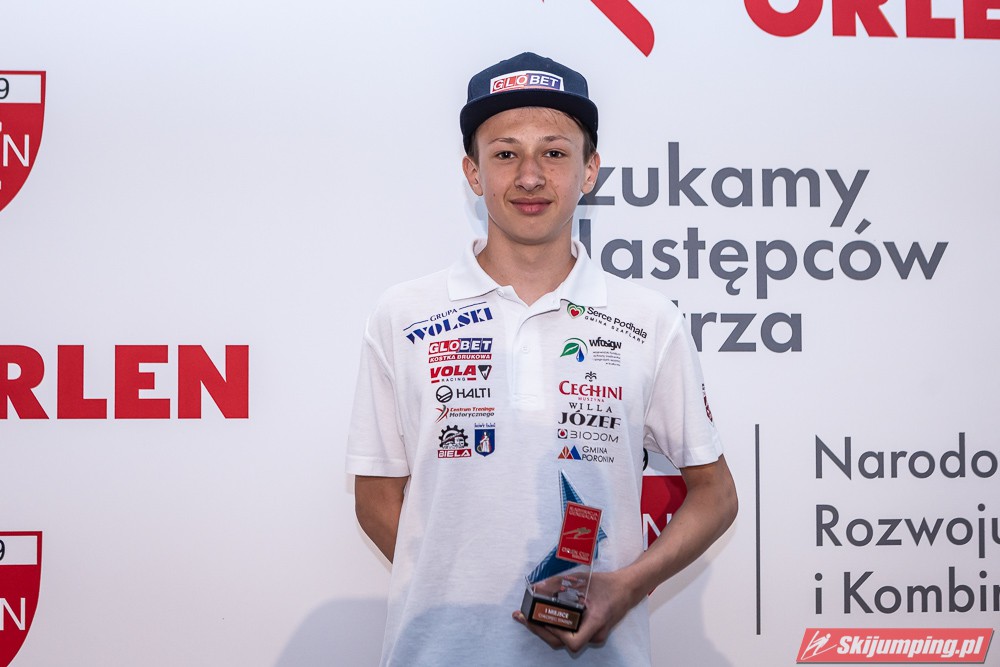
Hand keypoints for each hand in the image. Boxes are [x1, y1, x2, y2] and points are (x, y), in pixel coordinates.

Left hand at [512, 570, 637, 652]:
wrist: (627, 589)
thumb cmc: (608, 584)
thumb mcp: (582, 580)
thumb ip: (558, 583)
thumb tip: (536, 588)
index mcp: (596, 621)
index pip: (573, 642)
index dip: (555, 634)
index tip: (543, 620)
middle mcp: (596, 633)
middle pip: (564, 643)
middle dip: (541, 631)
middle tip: (523, 617)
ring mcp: (595, 636)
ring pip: (566, 641)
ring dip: (547, 630)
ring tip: (530, 617)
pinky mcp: (592, 634)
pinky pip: (571, 636)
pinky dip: (557, 628)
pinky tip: (546, 617)